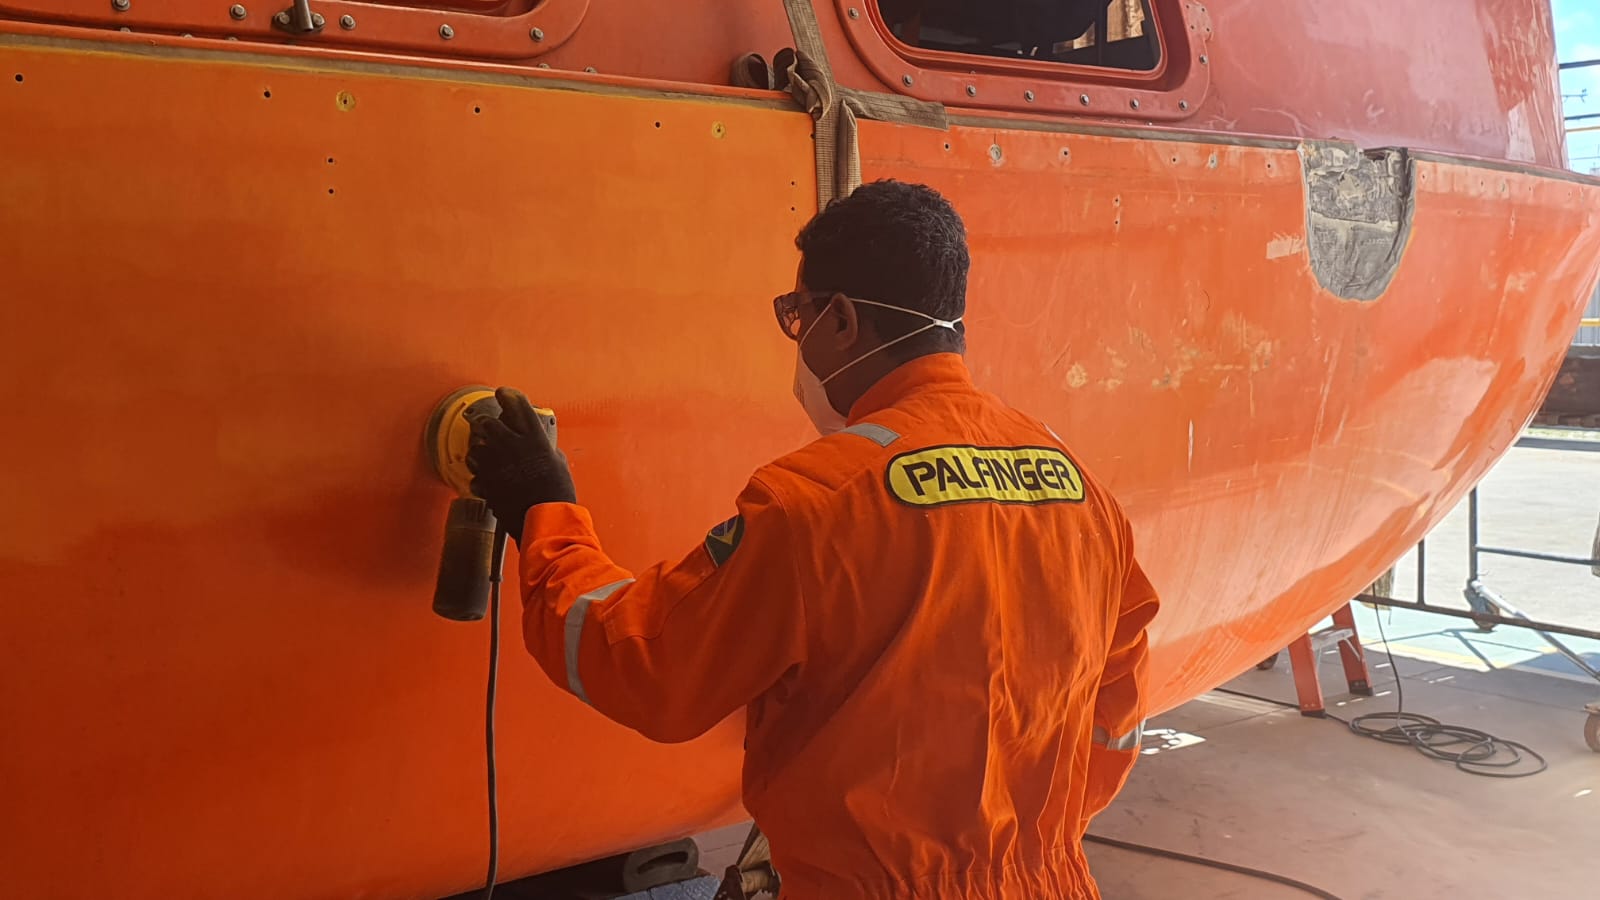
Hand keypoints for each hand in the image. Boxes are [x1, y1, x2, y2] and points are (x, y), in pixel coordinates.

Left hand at [466, 387, 575, 542]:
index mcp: (533, 437)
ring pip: (475, 448)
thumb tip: (536, 444)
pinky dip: (481, 477)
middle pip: (486, 422)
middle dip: (486, 424)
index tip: (503, 394)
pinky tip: (491, 481)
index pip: (516, 403)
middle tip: (489, 428)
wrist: (546, 521)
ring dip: (480, 452)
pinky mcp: (485, 483)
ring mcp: (494, 464)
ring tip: (491, 459)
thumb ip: (542, 447)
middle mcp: (510, 445)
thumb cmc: (557, 494)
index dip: (507, 395)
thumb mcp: (557, 462)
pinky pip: (475, 475)